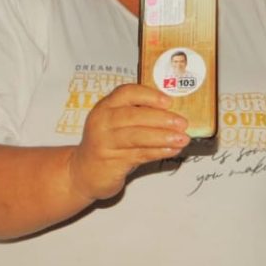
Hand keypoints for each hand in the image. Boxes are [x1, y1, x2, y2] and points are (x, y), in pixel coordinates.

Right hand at [68, 83, 188, 200]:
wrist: (83, 172)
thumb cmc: (108, 145)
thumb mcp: (117, 125)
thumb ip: (139, 116)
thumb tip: (174, 114)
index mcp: (105, 107)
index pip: (126, 93)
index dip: (149, 95)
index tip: (169, 101)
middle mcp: (102, 122)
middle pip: (133, 115)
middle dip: (161, 119)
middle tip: (182, 123)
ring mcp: (105, 142)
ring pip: (137, 136)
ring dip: (163, 137)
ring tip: (182, 139)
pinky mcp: (111, 162)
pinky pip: (139, 154)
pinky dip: (159, 151)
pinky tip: (172, 150)